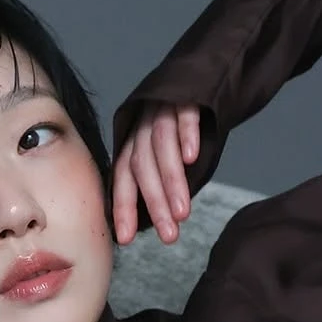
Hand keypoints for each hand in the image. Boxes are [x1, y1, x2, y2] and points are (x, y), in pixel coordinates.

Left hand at [112, 101, 200, 245]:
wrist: (199, 82)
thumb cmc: (181, 132)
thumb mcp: (164, 156)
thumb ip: (160, 182)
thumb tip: (159, 222)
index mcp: (133, 146)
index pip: (122, 179)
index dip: (123, 208)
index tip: (125, 239)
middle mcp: (142, 130)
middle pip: (142, 168)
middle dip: (154, 204)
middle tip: (169, 236)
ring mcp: (162, 112)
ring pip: (162, 148)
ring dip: (172, 182)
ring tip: (183, 213)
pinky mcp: (185, 97)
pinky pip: (184, 116)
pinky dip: (187, 136)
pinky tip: (192, 157)